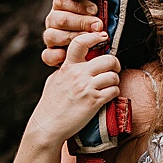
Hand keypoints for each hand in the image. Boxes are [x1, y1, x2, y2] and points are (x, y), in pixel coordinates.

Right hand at [25, 32, 120, 147]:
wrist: (48, 125)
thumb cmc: (50, 105)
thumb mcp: (55, 80)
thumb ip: (67, 70)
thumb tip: (77, 64)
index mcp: (68, 66)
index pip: (80, 43)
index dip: (94, 37)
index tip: (102, 37)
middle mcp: (78, 74)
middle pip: (108, 59)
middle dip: (114, 64)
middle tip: (112, 69)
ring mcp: (87, 87)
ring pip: (113, 75)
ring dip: (114, 81)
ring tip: (109, 85)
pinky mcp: (94, 101)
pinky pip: (113, 91)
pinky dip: (113, 93)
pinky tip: (107, 96)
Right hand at [41, 0, 102, 67]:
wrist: (93, 45)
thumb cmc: (95, 24)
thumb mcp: (98, 9)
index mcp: (62, 5)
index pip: (62, 0)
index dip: (79, 5)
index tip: (95, 9)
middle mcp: (54, 19)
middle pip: (61, 19)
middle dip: (82, 22)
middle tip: (97, 26)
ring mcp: (51, 36)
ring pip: (52, 35)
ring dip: (73, 38)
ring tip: (89, 41)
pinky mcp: (50, 53)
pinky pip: (47, 55)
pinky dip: (57, 56)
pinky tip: (68, 55)